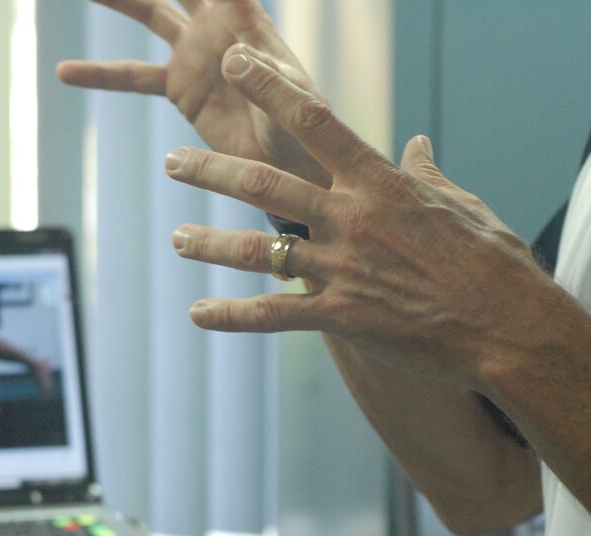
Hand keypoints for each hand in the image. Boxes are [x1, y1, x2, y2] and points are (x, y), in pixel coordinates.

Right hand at [56, 0, 330, 186]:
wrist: (290, 164)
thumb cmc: (304, 130)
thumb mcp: (293, 103)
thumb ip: (266, 77)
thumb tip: (230, 54)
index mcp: (246, 18)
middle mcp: (216, 25)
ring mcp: (194, 54)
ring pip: (149, 13)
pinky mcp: (178, 88)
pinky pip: (133, 77)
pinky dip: (99, 76)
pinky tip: (64, 72)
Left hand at [166, 47, 574, 392]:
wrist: (507, 327)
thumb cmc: (489, 260)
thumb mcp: (459, 202)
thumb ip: (426, 171)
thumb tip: (418, 145)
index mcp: (378, 182)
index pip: (314, 120)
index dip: (270, 87)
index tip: (236, 63)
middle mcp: (352, 219)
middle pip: (265, 185)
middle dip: (212, 170)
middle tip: (173, 161)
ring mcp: (343, 269)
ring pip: (259, 251)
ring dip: (210, 244)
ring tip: (177, 240)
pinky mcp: (341, 316)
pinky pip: (273, 315)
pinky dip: (232, 315)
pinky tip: (197, 314)